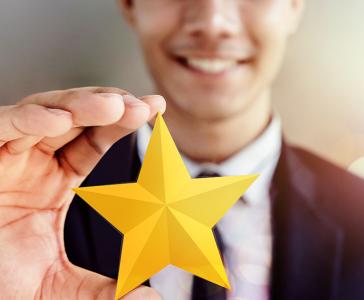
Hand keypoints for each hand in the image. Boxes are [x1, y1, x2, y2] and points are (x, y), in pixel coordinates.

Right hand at [0, 87, 164, 298]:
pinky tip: (59, 119)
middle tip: (141, 106)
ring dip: (79, 105)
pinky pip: (2, 128)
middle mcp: (30, 163)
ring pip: (43, 112)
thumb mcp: (59, 288)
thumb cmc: (2, 282)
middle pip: (75, 119)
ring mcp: (4, 158)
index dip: (123, 124)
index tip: (155, 109)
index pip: (94, 142)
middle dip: (109, 107)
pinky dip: (28, 119)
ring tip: (114, 106)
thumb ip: (103, 292)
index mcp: (53, 182)